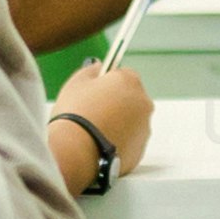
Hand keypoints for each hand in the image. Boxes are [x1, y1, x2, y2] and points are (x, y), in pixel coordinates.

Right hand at [52, 59, 152, 186]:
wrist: (76, 153)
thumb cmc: (75, 114)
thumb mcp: (76, 83)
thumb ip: (91, 69)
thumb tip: (99, 66)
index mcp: (130, 81)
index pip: (123, 74)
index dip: (107, 82)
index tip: (94, 91)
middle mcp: (144, 103)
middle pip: (131, 98)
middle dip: (116, 103)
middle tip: (93, 113)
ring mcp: (144, 129)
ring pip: (132, 121)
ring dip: (119, 123)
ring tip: (95, 132)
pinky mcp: (140, 151)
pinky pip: (129, 141)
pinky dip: (119, 142)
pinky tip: (100, 146)